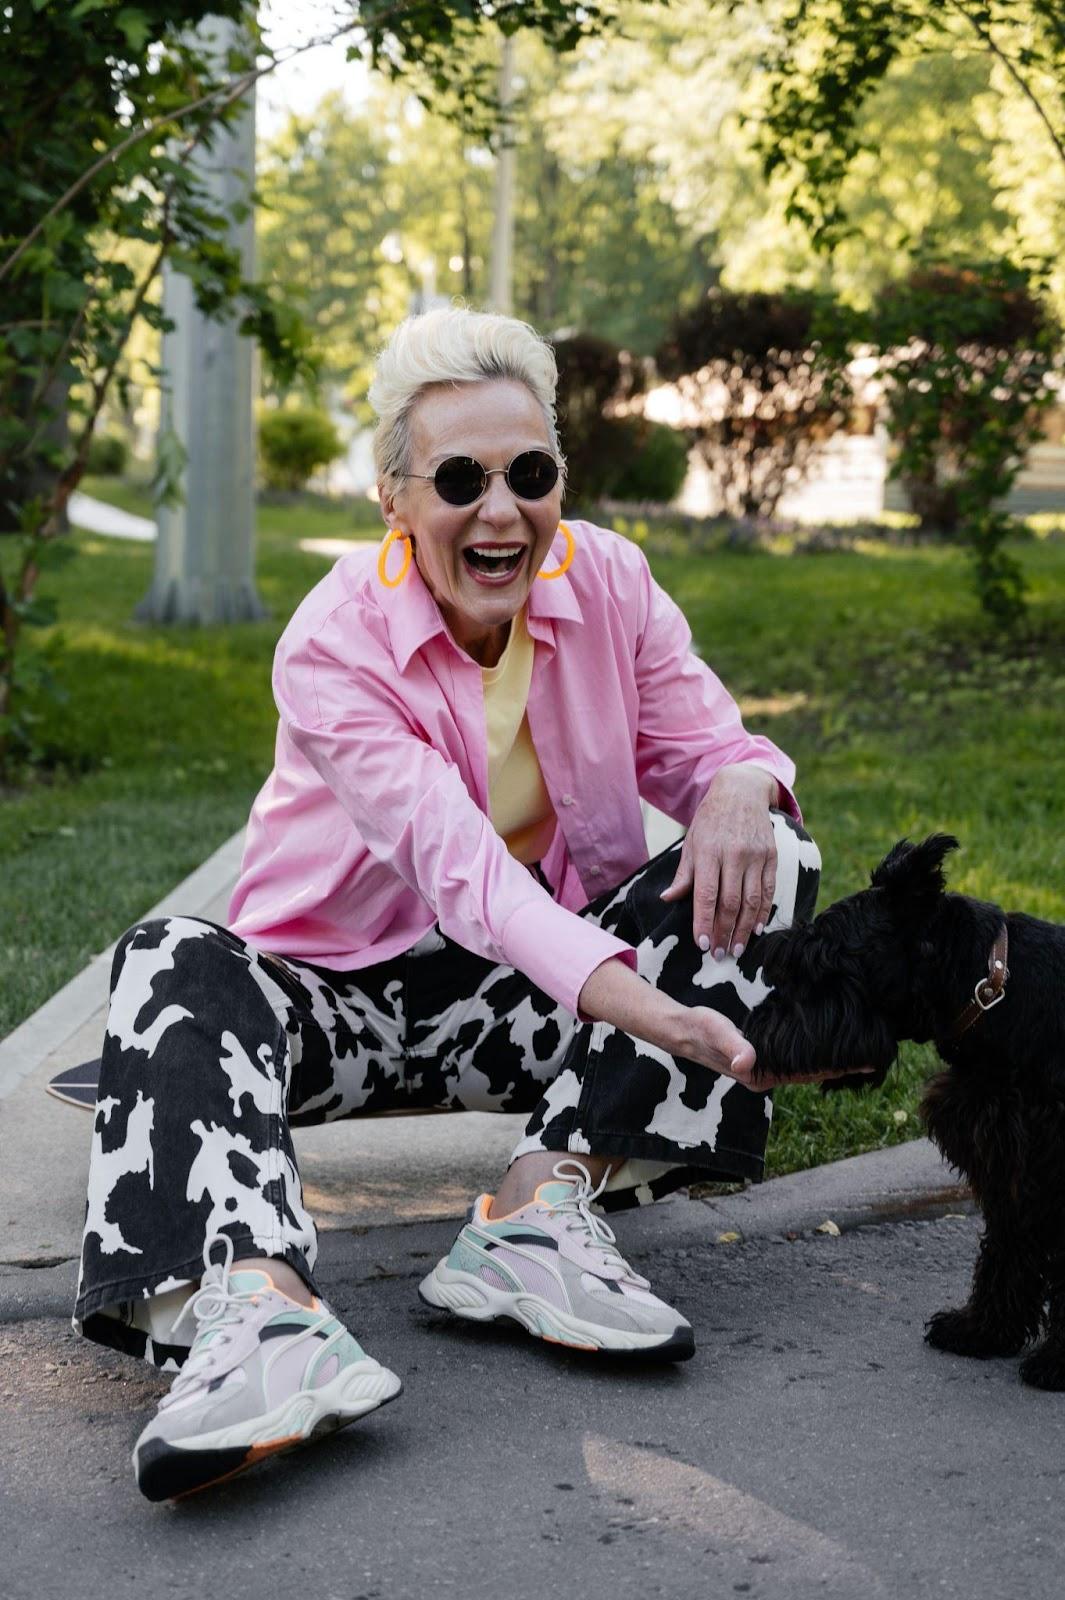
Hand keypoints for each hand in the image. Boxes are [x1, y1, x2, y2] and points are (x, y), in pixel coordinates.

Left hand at [660, 765, 777, 958]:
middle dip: (724, 932)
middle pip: (730, 902)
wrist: (741, 791)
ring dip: (744, 928)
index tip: (703, 944)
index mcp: (709, 851)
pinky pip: (769, 890)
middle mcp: (734, 854)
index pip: (706, 894)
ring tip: (737, 949)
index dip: (705, 922)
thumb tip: (668, 899)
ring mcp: (756, 855)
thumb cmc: (711, 820)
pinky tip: (757, 928)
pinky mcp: (772, 856)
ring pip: (752, 900)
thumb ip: (684, 874)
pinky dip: (763, 912)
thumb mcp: (691, 841)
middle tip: (720, 955)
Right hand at [678, 1009, 876, 1090]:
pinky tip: (826, 1045)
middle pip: (811, 1074)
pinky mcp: (761, 1059)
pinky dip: (814, 1054)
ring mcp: (764, 1069)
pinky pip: (796, 1059)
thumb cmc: (699, 1029)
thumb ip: (733, 1047)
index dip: (837, 1068)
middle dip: (841, 1067)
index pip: (807, 1074)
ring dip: (829, 1062)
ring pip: (805, 1068)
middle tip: (875, 1056)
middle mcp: (765, 1077)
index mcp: (759, 1076)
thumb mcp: (716, 1032)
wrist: (682, 1029)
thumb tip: (746, 1062)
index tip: (866, 1063)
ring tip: (858, 1053)